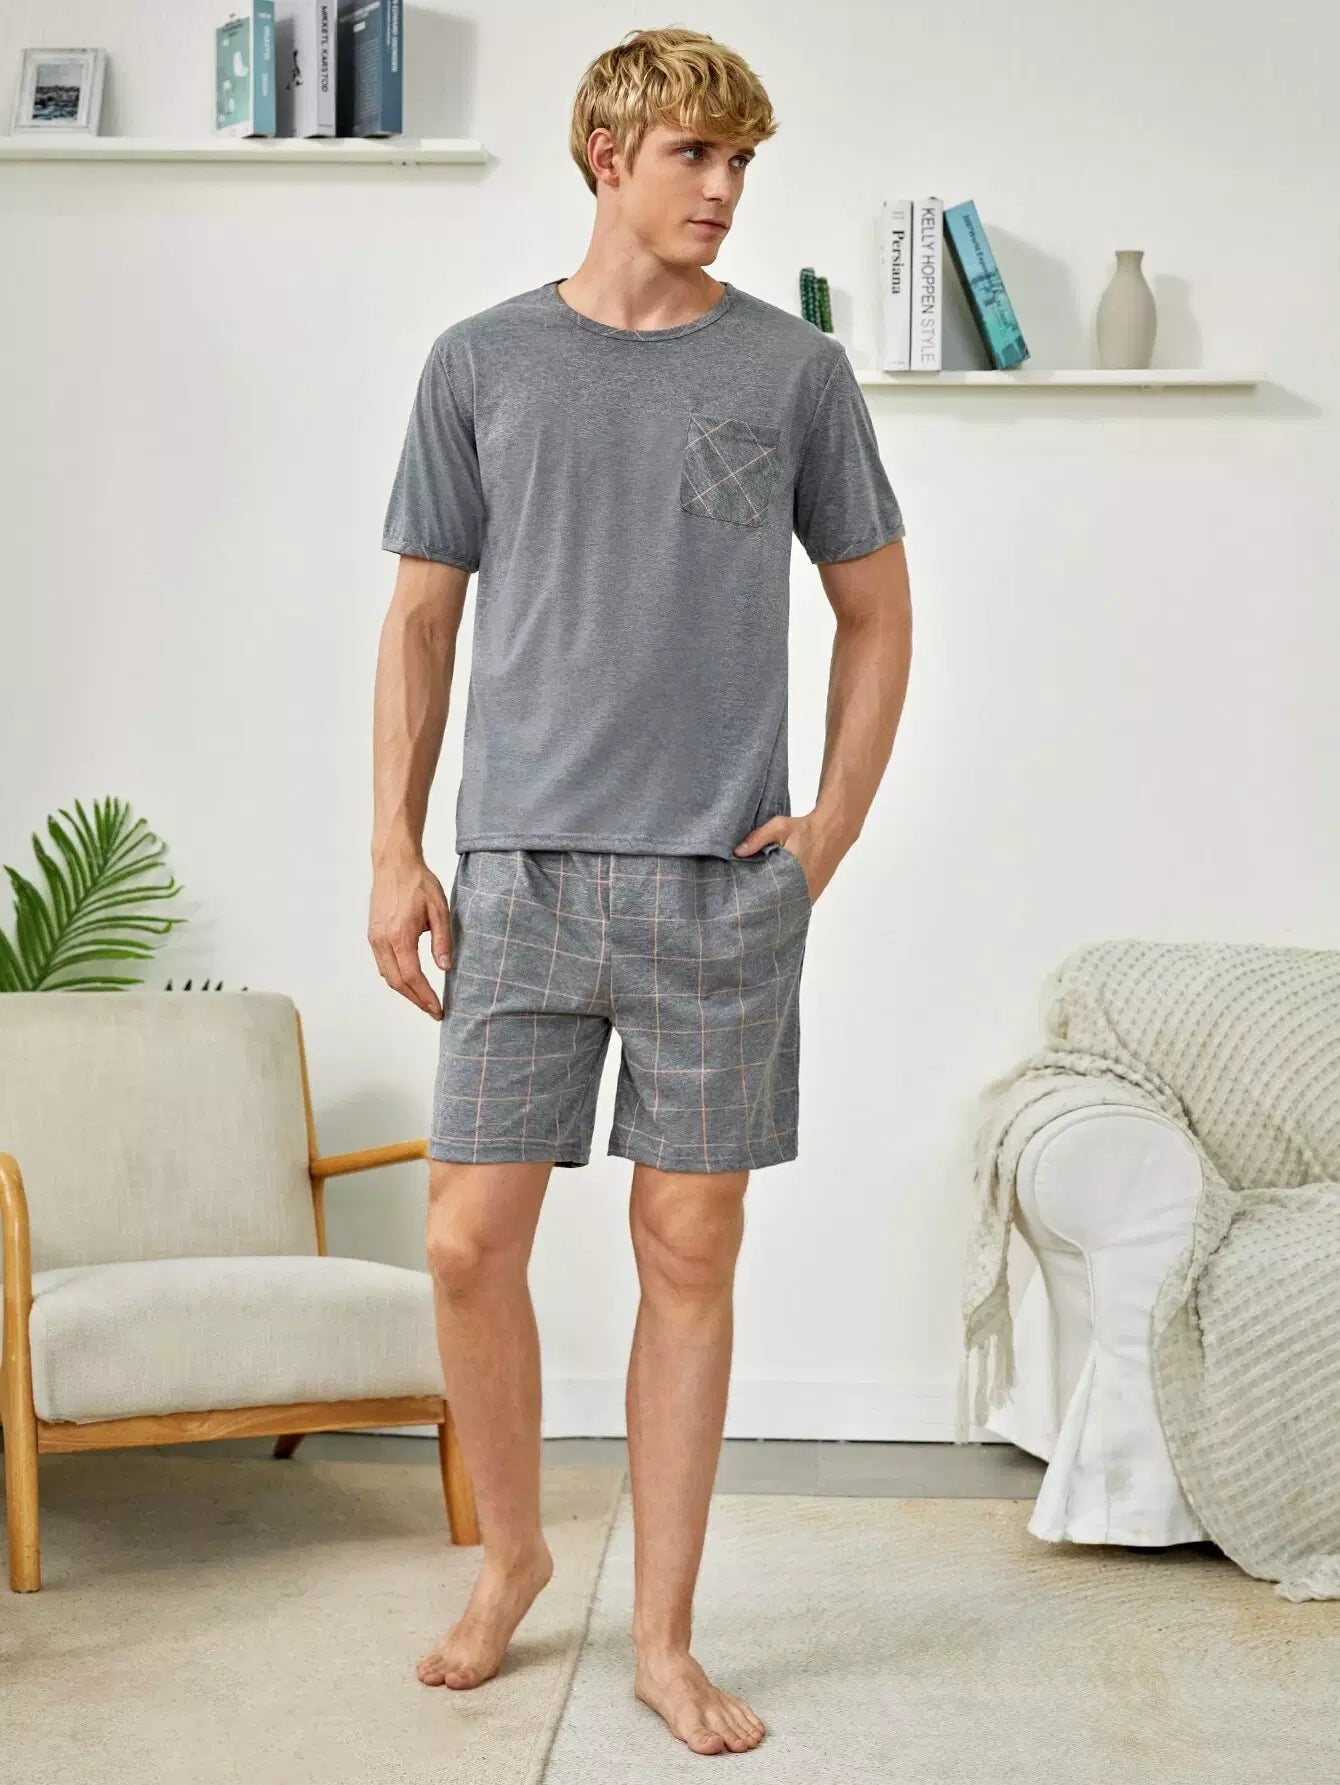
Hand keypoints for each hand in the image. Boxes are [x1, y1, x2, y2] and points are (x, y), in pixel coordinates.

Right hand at [368, 850, 453, 1019]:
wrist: (394, 864)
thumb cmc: (418, 883)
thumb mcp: (440, 910)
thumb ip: (443, 940)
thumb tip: (445, 968)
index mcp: (399, 935)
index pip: (411, 976)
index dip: (425, 996)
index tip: (438, 1009)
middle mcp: (382, 939)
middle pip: (396, 982)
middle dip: (416, 1000)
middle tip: (433, 1011)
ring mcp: (374, 937)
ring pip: (387, 975)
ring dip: (405, 991)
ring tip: (424, 1000)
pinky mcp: (372, 934)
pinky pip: (383, 964)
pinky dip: (396, 977)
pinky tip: (410, 981)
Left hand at [732, 813, 837, 903]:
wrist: (833, 831)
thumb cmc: (805, 829)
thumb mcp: (779, 827)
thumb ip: (758, 838)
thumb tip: (737, 852)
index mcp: (791, 872)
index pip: (768, 894)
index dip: (755, 899)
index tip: (744, 899)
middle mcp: (803, 887)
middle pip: (777, 904)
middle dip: (763, 904)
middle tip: (748, 904)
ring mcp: (810, 893)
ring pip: (788, 906)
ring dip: (776, 904)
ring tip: (759, 903)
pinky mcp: (815, 893)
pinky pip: (797, 903)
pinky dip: (787, 902)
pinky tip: (776, 898)